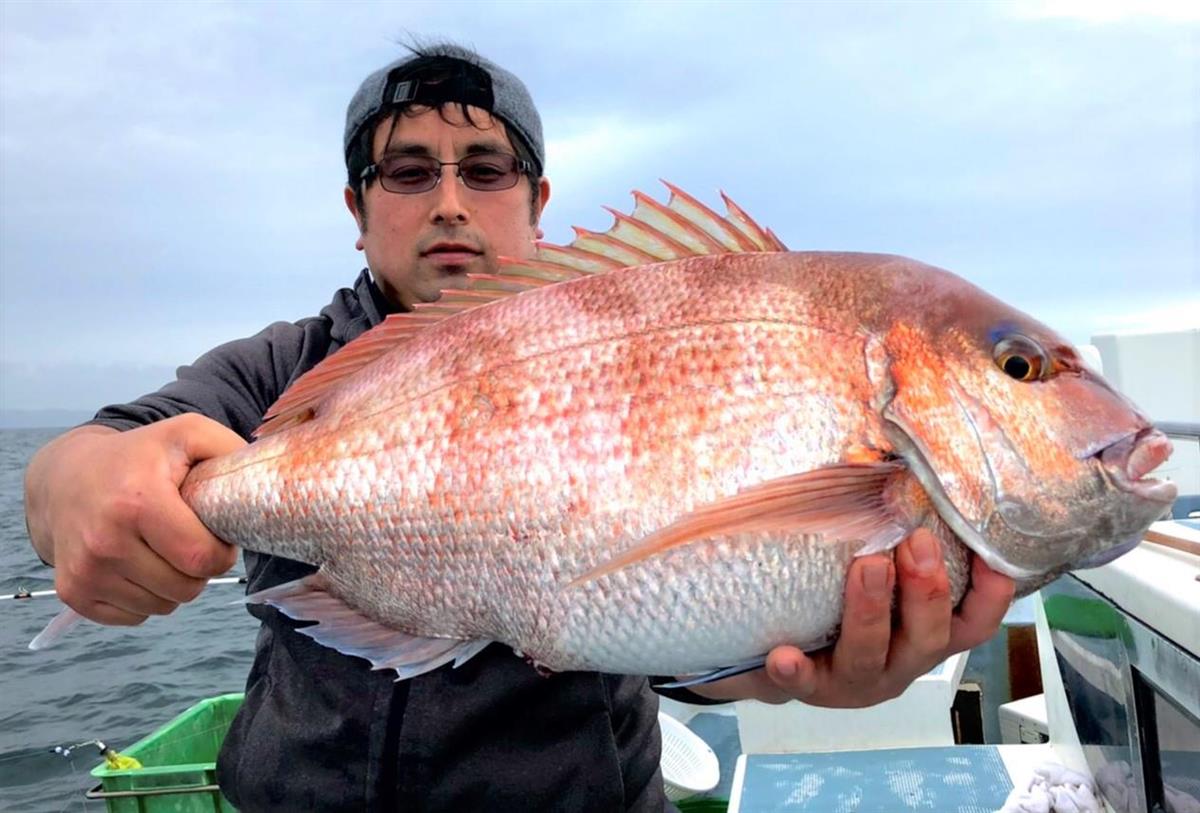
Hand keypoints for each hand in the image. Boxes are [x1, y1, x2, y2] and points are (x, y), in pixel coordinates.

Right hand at [24, 414, 245, 625]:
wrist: (65, 476)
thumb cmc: (138, 456)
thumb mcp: (186, 433)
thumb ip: (228, 448)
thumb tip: (264, 477)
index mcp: (138, 502)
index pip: (201, 558)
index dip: (221, 552)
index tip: (217, 535)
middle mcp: (105, 541)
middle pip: (186, 588)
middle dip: (200, 570)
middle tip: (192, 542)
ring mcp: (85, 571)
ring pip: (162, 607)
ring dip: (174, 586)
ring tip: (163, 550)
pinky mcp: (73, 592)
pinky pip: (134, 617)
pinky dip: (146, 599)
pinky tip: (139, 565)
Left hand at [687, 529, 1014, 705]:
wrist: (773, 655)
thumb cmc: (837, 602)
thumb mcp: (876, 570)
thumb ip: (891, 530)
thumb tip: (881, 452)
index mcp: (925, 633)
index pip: (975, 621)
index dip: (993, 595)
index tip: (994, 557)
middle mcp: (901, 660)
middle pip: (930, 637)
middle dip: (926, 590)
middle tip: (916, 543)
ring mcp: (858, 680)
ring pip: (872, 655)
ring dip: (872, 610)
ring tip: (865, 566)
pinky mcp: (812, 687)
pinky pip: (805, 682)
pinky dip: (797, 670)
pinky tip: (784, 654)